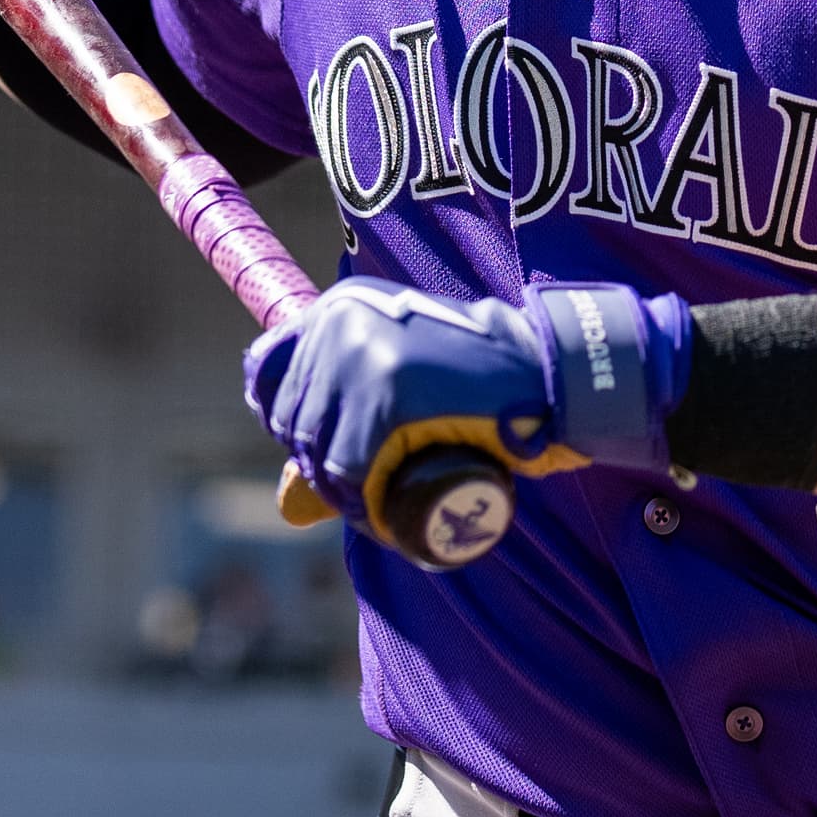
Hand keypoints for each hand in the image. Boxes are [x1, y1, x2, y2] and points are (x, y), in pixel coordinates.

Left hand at [245, 279, 690, 530]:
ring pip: (316, 450)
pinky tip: (390, 511)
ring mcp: (362, 353)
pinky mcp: (387, 393)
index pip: (263, 367)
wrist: (553, 379)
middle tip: (376, 483)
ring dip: (346, 491)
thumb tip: (285, 507)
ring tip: (390, 499)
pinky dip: (364, 504)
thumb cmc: (482, 392)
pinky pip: (347, 470)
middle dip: (323, 464)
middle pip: (290, 417)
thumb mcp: (401, 394)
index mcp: (340, 306)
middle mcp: (341, 320)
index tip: (320, 447)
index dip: (287, 419)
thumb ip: (340, 433)